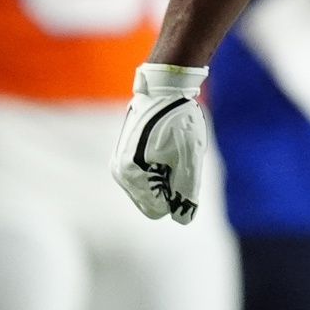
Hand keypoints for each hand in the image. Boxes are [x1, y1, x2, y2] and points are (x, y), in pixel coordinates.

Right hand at [110, 64, 209, 222]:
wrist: (165, 90)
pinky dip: (158, 169)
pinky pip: (145, 178)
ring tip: (171, 150)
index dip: (176, 195)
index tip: (181, 167)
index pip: (158, 209)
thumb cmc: (179, 122)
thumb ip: (186, 191)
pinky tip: (165, 148)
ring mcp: (119, 165)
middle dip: (169, 187)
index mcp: (132, 174)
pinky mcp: (124, 158)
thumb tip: (183, 219)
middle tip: (178, 158)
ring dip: (165, 177)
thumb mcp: (190, 157)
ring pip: (149, 190)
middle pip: (151, 201)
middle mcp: (119, 173)